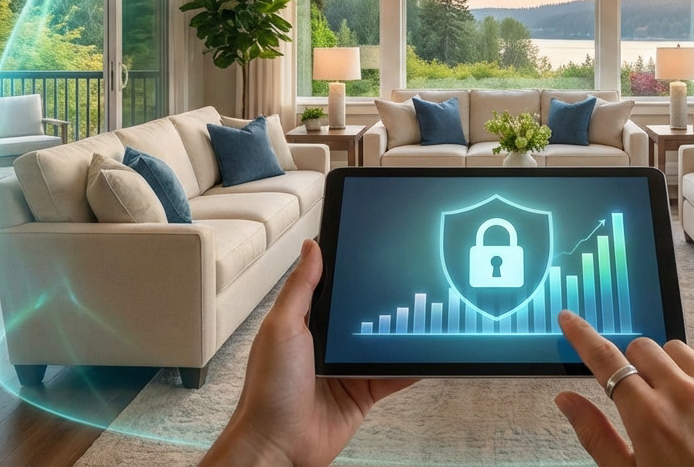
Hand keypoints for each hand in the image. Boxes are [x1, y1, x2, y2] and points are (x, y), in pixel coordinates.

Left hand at [201, 239, 415, 466]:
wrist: (279, 446)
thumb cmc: (268, 391)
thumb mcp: (282, 328)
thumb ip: (300, 288)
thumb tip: (311, 247)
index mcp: (304, 323)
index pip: (333, 288)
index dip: (351, 271)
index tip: (374, 251)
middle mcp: (326, 344)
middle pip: (363, 315)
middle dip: (383, 301)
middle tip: (409, 281)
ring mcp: (346, 369)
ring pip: (381, 343)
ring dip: (399, 333)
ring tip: (423, 313)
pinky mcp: (363, 393)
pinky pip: (393, 376)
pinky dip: (410, 367)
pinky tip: (425, 353)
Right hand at [554, 311, 693, 466]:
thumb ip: (596, 435)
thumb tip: (566, 400)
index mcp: (649, 418)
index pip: (606, 360)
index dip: (583, 336)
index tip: (570, 320)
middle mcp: (683, 395)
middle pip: (641, 349)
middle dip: (633, 367)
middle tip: (639, 397)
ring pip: (676, 349)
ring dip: (667, 367)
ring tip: (672, 402)